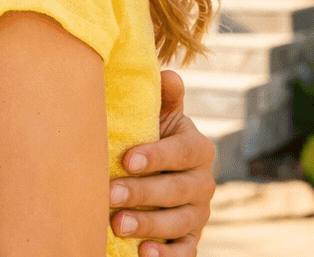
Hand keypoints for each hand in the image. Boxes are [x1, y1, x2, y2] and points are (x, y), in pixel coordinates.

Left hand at [110, 70, 215, 256]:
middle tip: (109, 195)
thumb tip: (168, 75)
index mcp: (198, 148)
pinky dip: (168, 256)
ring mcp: (199, 213)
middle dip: (142, 193)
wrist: (160, 165)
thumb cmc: (152, 132)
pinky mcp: (192, 237)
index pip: (181, 153)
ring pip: (178, 223)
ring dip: (147, 226)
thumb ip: (165, 96)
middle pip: (176, 191)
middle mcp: (204, 182)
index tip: (126, 159)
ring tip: (116, 225)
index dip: (156, 156)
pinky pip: (186, 251)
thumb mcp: (160, 112)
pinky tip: (144, 254)